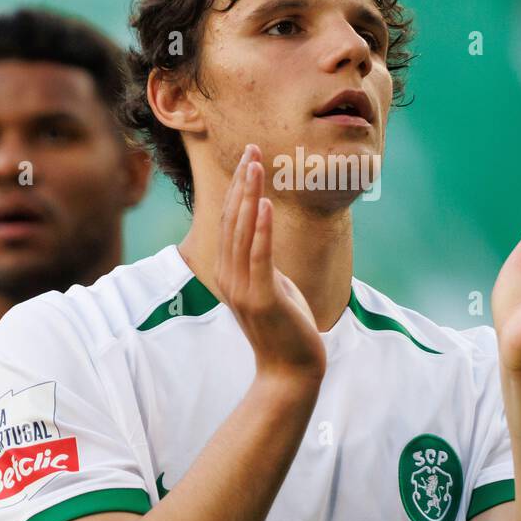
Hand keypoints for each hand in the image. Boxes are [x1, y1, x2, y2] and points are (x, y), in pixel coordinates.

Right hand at [214, 145, 326, 383]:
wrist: (290, 371)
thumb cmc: (285, 329)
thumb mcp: (272, 288)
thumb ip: (263, 263)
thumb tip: (265, 237)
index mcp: (230, 273)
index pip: (232, 222)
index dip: (238, 189)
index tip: (249, 158)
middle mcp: (230, 278)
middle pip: (234, 220)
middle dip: (243, 183)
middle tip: (252, 149)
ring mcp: (243, 289)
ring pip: (244, 233)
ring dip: (250, 197)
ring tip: (257, 167)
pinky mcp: (262, 298)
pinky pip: (261, 257)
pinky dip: (263, 229)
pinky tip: (267, 205)